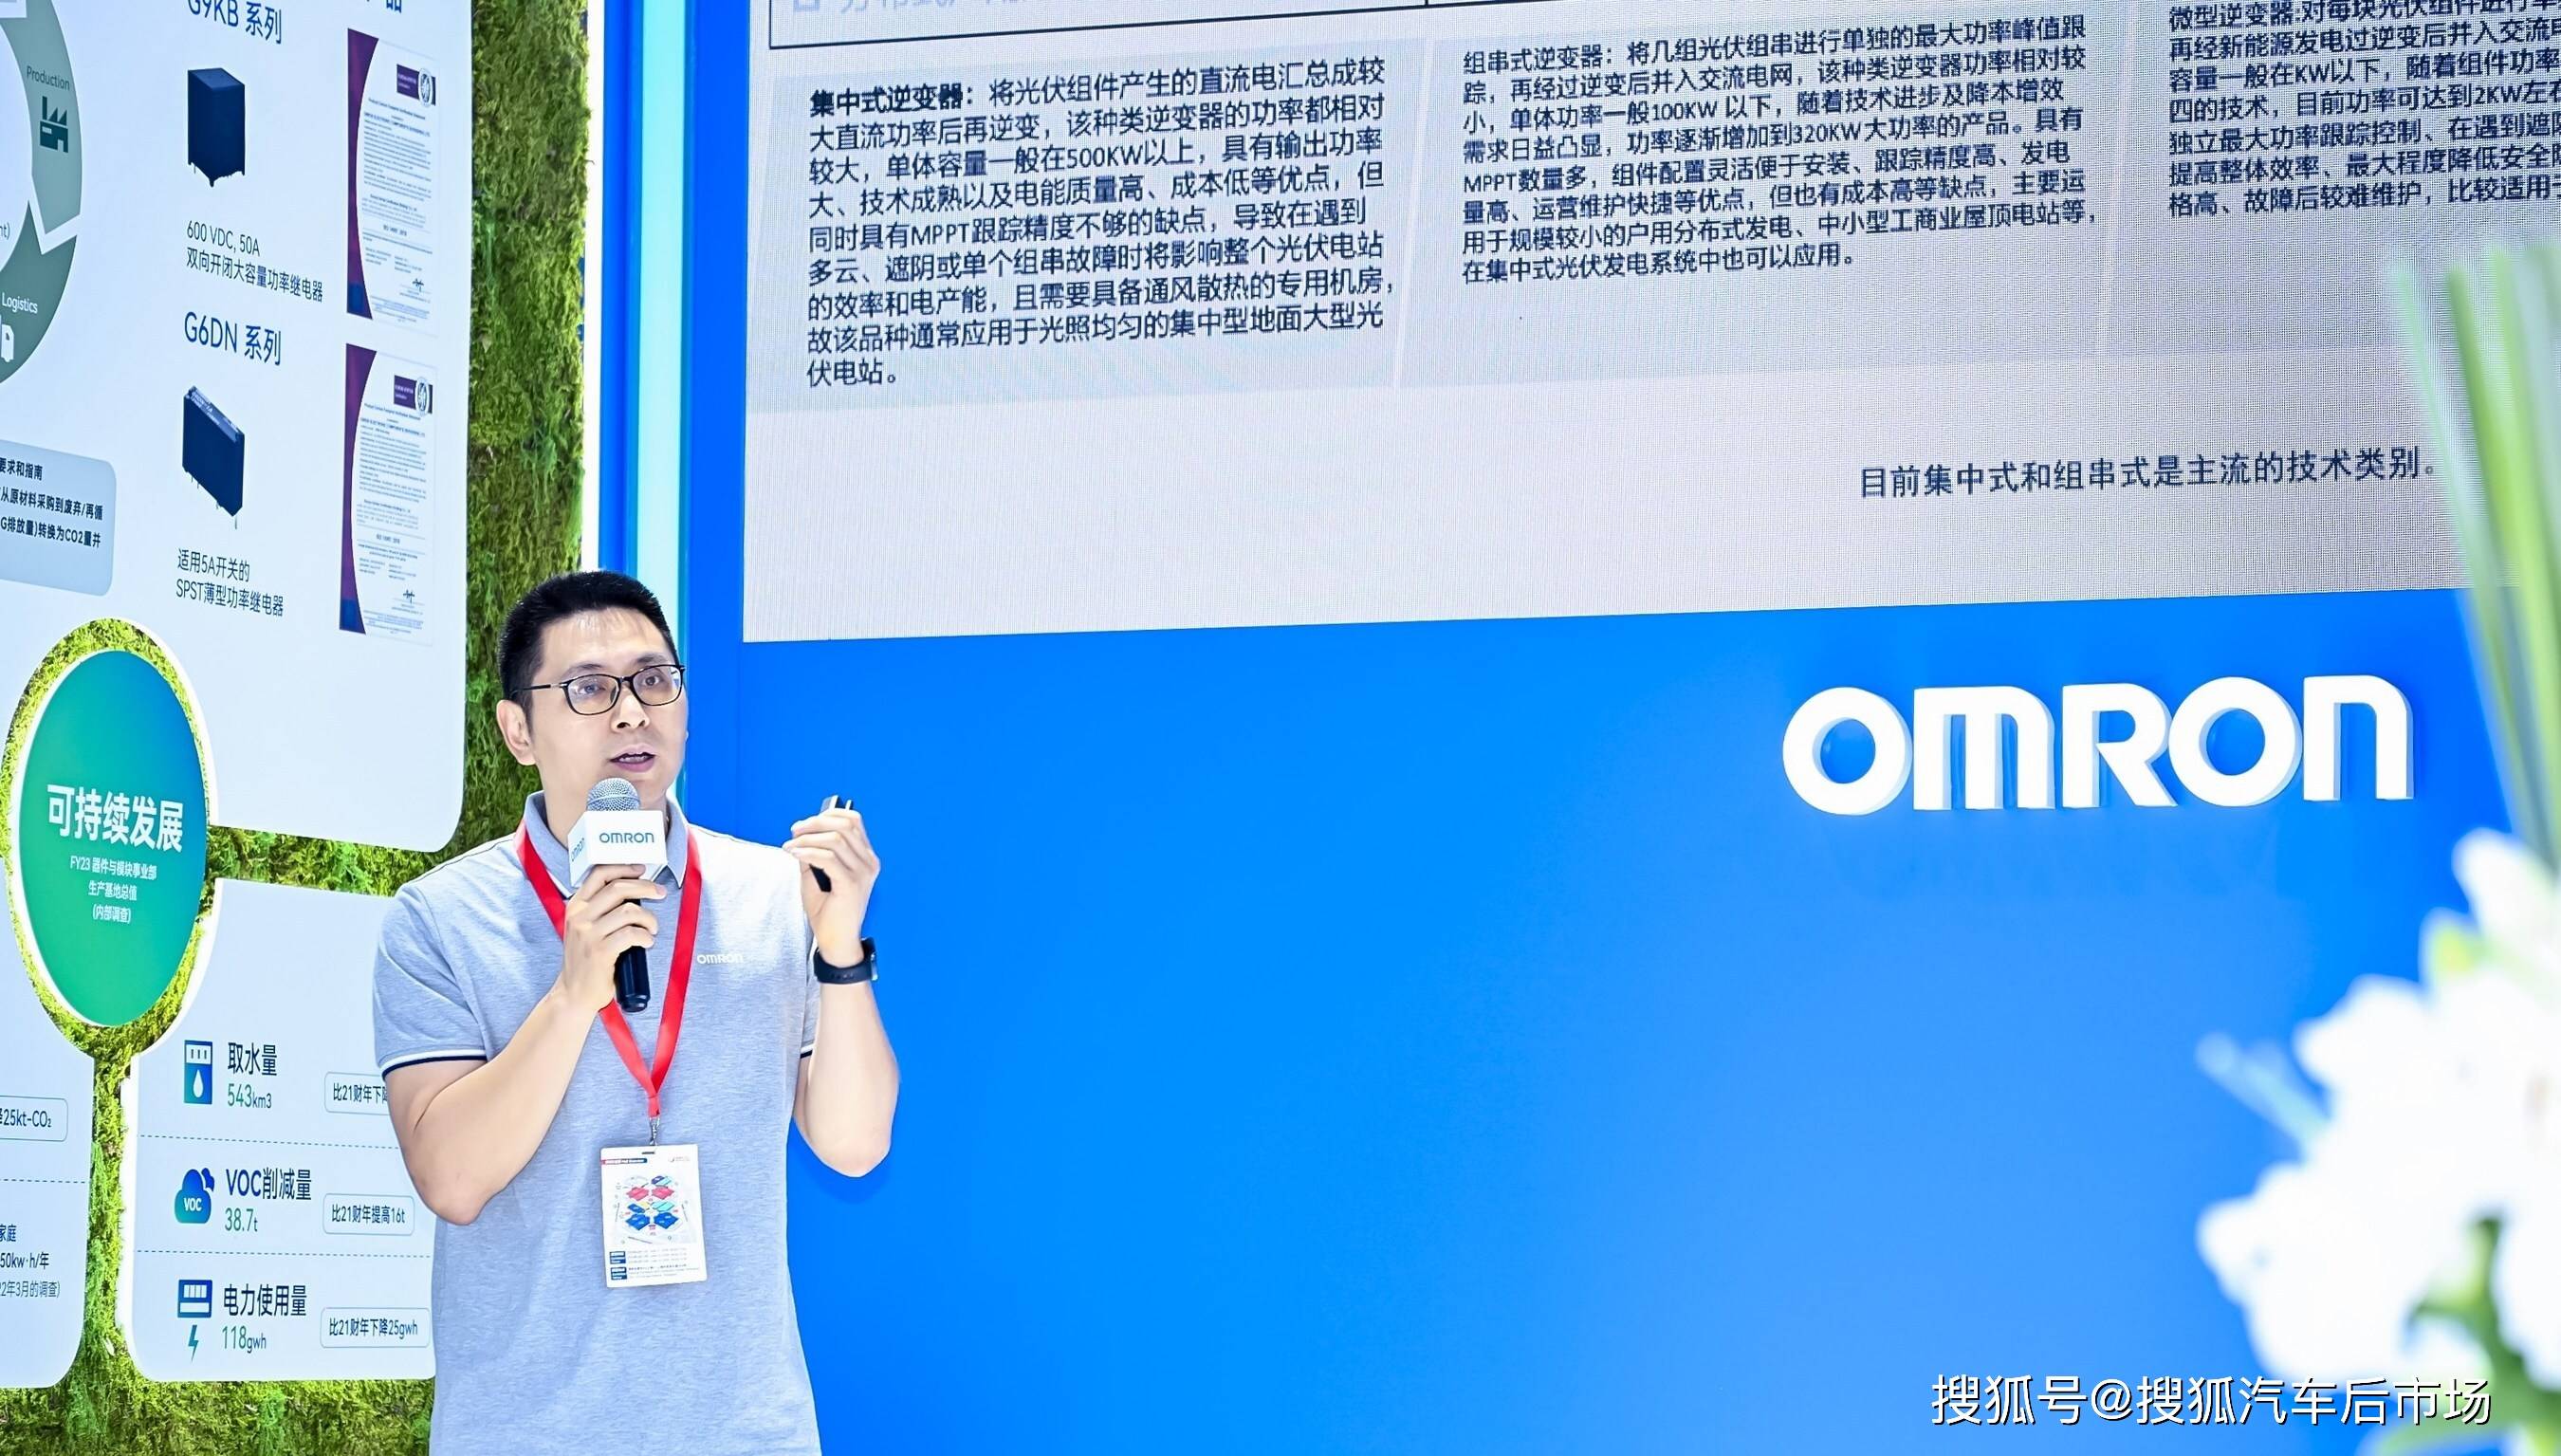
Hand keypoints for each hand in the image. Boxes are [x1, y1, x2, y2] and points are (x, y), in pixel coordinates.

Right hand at [556, 863, 664, 1012]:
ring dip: (648, 918)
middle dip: (645, 887)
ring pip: (628, 911)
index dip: (623, 868)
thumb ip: (600, 909)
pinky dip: (646, 936)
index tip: (641, 869)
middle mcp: (579, 917)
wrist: (574, 992)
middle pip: (618, 888)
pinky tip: (647, 942)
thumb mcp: (584, 928)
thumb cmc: (585, 960)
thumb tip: (635, 891)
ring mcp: (588, 934)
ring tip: (652, 928)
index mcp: (575, 907)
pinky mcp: (600, 952)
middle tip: (660, 893)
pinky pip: (632, 934)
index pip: (599, 874)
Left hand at [788, 806, 879, 964]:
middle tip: (794, 832)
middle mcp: (869, 862)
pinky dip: (808, 852)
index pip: (853, 821)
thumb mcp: (818, 876)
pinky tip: (795, 854)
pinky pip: (828, 858)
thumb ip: (814, 854)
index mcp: (865, 858)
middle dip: (815, 823)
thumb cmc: (828, 912)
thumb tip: (802, 835)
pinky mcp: (851, 884)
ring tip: (790, 846)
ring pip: (835, 839)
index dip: (827, 815)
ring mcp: (862, 873)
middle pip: (845, 824)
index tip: (805, 824)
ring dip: (807, 839)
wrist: (836, 941)